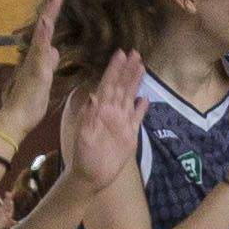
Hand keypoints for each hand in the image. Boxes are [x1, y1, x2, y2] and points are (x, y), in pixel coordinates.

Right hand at [0, 0, 65, 141]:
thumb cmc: (30, 101)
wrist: (17, 117)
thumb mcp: (44, 78)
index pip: (50, 28)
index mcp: (41, 55)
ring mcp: (35, 60)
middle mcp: (36, 53)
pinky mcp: (36, 70)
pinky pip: (39, 49)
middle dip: (52, 3)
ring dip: (49, 11)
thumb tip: (55, 50)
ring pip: (42, 32)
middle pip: (45, 23)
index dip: (55, 10)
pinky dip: (42, 34)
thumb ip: (48, 62)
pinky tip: (45, 21)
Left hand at [63, 52, 143, 193]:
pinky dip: (141, 108)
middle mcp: (111, 113)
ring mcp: (121, 123)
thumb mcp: (83, 136)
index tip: (120, 54)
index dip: (114, 69)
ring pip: (130, 97)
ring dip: (135, 82)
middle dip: (127, 70)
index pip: (108, 85)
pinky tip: (146, 99)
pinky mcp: (129, 135)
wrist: (91, 176)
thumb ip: (88, 117)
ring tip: (141, 67)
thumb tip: (93, 97)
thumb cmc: (83, 156)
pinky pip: (137, 118)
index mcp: (99, 110)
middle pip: (121, 87)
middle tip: (135, 53)